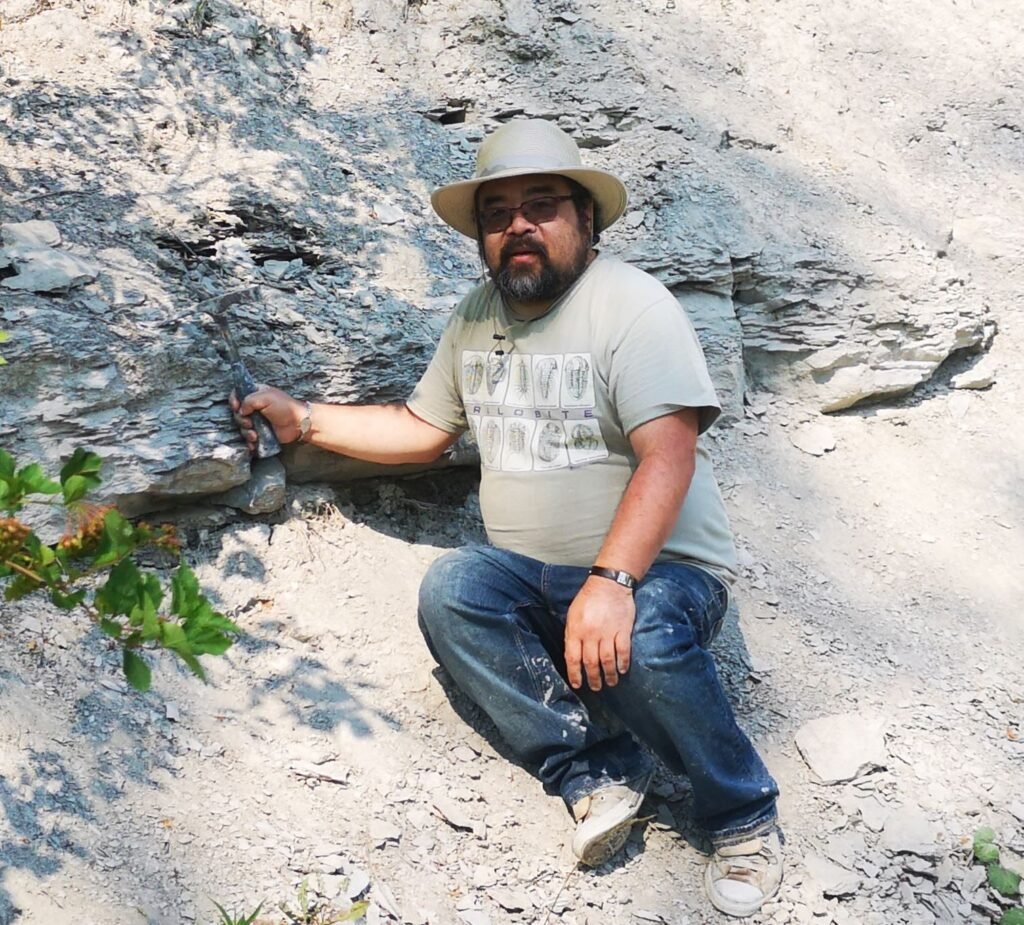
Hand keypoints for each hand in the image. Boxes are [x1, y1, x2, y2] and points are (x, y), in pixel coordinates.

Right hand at [229, 386, 304, 451]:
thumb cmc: (285, 407)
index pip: (237, 394)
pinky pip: (249, 438)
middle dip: (241, 420)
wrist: (298, 423)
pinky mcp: (261, 432)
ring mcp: (257, 420)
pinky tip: (255, 442)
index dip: (234, 401)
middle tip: (250, 422)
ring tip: (255, 435)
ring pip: (242, 427)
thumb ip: (249, 400)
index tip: (236, 407)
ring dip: (246, 432)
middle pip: (238, 413)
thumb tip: (241, 410)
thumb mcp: (266, 397)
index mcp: (255, 395)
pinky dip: (250, 441)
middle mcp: (254, 407)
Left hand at [564, 577, 635, 691]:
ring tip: (610, 682)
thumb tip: (572, 655)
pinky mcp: (623, 630)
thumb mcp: (572, 615)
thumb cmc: (588, 598)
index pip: (573, 658)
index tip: (577, 684)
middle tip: (596, 687)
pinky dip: (623, 663)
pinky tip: (622, 670)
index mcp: (576, 630)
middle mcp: (591, 634)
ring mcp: (608, 633)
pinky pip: (623, 651)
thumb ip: (571, 635)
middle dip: (593, 678)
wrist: (609, 584)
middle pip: (591, 663)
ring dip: (609, 675)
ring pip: (608, 660)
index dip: (574, 674)